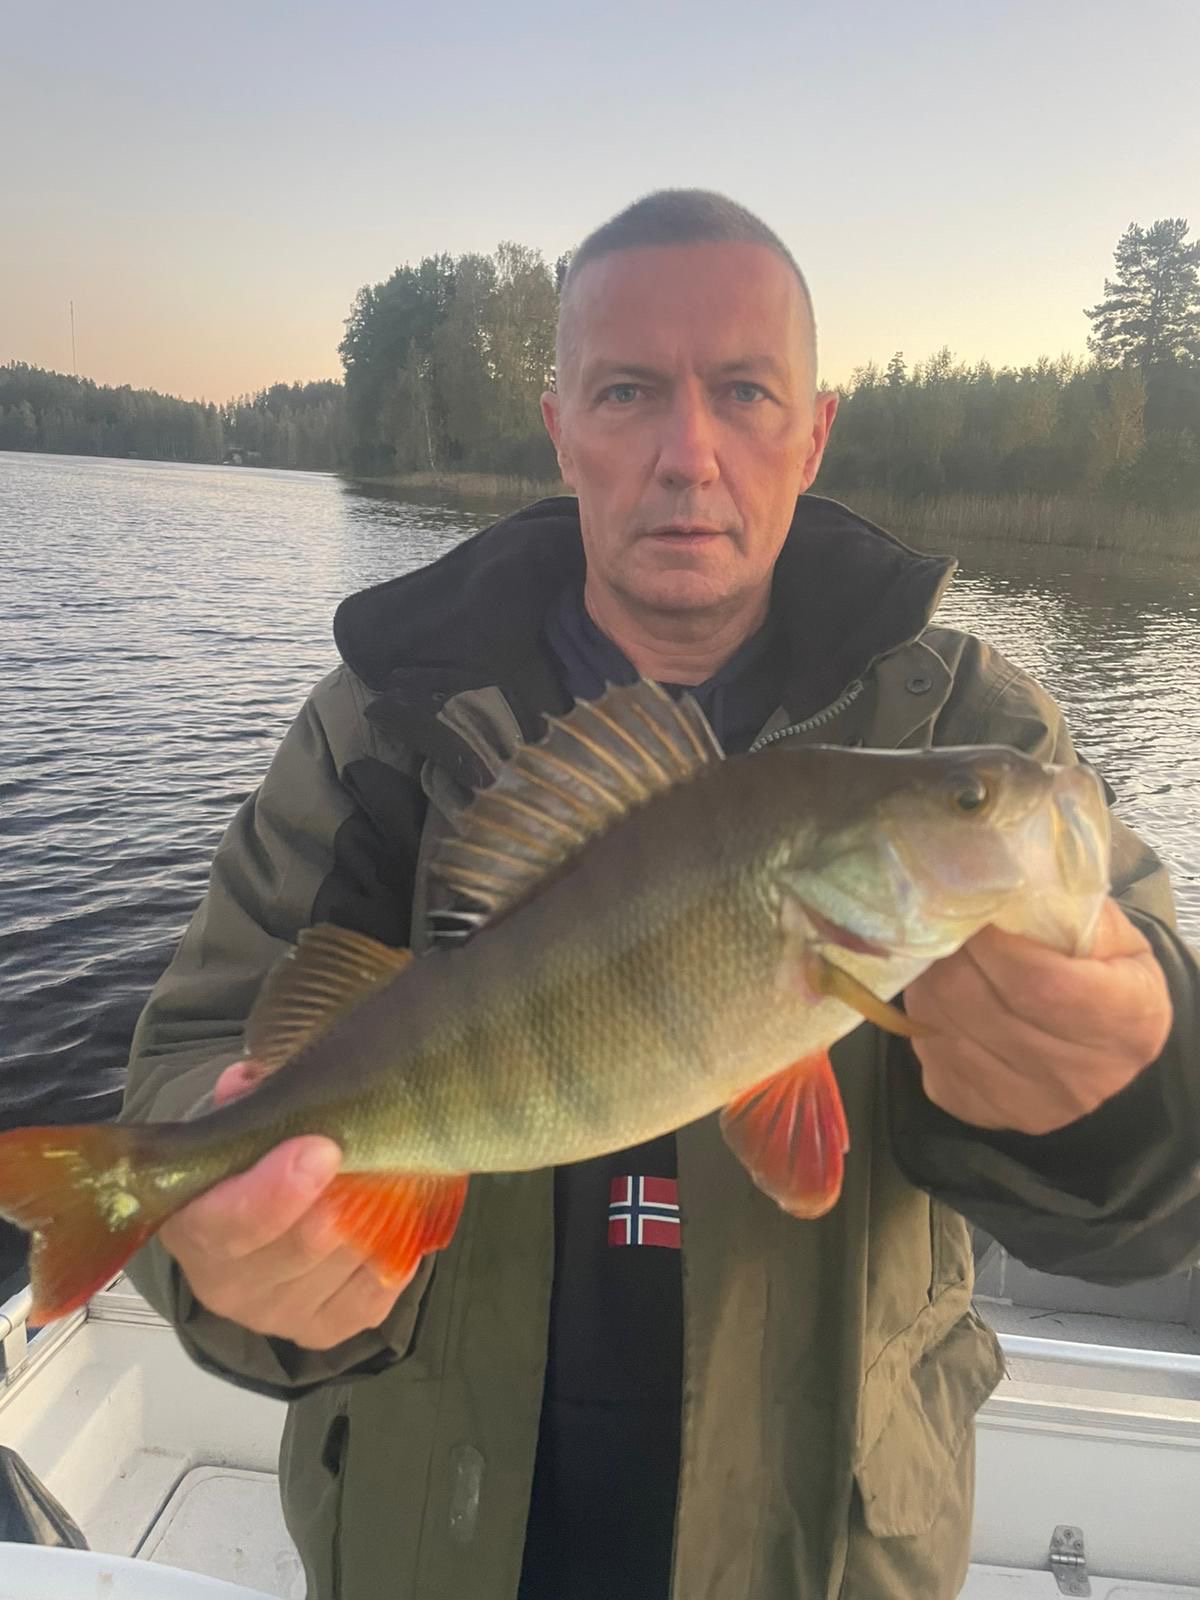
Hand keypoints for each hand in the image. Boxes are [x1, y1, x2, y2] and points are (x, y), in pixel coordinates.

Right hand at [159, 1060, 417, 1349]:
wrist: (253, 1220)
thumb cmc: (248, 1161)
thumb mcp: (237, 1123)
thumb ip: (242, 1100)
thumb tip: (249, 1080)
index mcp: (195, 1227)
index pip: (232, 1223)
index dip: (277, 1191)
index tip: (322, 1147)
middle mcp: (230, 1284)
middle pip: (305, 1245)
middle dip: (350, 1192)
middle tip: (385, 1145)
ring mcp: (278, 1313)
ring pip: (350, 1262)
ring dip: (382, 1213)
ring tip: (398, 1166)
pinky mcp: (325, 1328)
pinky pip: (378, 1292)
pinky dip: (398, 1249)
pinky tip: (399, 1213)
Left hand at [904, 898, 1173, 1134]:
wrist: (1104, 1049)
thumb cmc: (1106, 976)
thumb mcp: (1111, 934)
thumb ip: (1066, 910)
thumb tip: (998, 883)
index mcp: (1125, 1022)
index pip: (1037, 983)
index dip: (991, 942)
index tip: (971, 904)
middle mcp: (1077, 1076)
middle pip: (975, 1002)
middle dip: (948, 950)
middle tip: (941, 917)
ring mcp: (1026, 1104)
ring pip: (940, 1024)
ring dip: (927, 978)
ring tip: (940, 951)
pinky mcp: (979, 1112)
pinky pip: (927, 1054)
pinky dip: (924, 1016)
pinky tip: (943, 995)